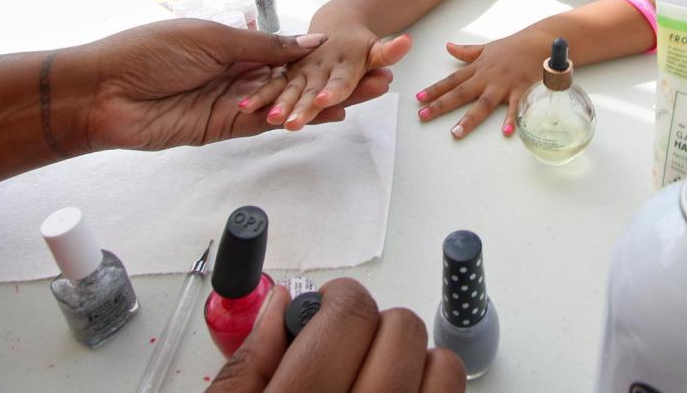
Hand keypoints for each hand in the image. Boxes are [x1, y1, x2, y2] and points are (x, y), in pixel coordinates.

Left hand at [70, 19, 392, 152]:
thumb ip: (265, 47)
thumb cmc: (150, 52)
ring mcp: (235, 104)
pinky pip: (270, 124)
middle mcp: (240, 75)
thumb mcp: (214, 39)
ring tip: (372, 91)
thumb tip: (310, 44)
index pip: (292, 52)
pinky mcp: (224, 129)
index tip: (365, 47)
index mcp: (236, 46)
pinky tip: (334, 113)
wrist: (105, 91)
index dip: (328, 53)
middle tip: (385, 71)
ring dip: (331, 98)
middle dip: (341, 76)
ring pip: (292, 102)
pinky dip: (301, 118)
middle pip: (300, 79)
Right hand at [209, 278, 464, 391]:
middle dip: (370, 324)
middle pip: (400, 329)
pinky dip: (430, 386)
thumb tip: (282, 304)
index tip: (324, 311)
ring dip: (409, 357)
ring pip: (441, 363)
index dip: (335, 301)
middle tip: (341, 348)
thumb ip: (246, 364)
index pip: (348, 313)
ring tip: (371, 376)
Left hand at [415, 31, 547, 138]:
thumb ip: (466, 52)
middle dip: (441, 105)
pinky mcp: (520, 90)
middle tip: (423, 116)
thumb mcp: (486, 47)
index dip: (435, 89)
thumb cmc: (513, 46)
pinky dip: (511, 119)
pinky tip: (506, 132)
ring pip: (483, 103)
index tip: (418, 98)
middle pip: (461, 93)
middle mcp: (487, 77)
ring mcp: (503, 84)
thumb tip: (447, 46)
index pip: (452, 80)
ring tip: (456, 133)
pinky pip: (515, 107)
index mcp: (478, 68)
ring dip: (469, 118)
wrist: (537, 42)